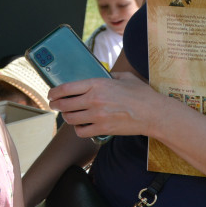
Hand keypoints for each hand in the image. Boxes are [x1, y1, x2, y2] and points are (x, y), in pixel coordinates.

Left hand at [48, 72, 162, 138]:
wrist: (154, 113)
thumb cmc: (141, 94)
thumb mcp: (123, 77)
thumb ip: (109, 75)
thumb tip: (101, 74)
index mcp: (97, 84)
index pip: (66, 88)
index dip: (54, 92)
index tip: (51, 94)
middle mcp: (94, 99)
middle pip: (64, 104)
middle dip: (56, 105)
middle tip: (55, 105)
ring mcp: (97, 116)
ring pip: (70, 118)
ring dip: (67, 117)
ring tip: (69, 115)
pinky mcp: (103, 129)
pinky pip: (81, 131)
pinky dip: (79, 129)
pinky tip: (81, 125)